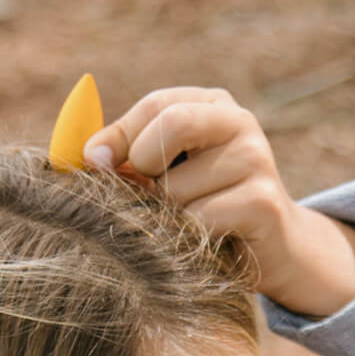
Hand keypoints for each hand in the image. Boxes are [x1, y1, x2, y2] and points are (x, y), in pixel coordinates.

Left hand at [83, 86, 354, 316]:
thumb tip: (82, 155)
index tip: (93, 164)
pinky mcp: (263, 202)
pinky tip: (203, 243)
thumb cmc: (204, 209)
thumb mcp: (165, 175)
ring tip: (185, 226)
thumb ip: (126, 157)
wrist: (272, 250)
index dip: (118, 137)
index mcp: (211, 105)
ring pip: (177, 187)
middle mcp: (239, 122)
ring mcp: (256, 159)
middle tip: (147, 195)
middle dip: (144, 165)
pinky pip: (199, 219)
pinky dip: (187, 238)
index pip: (155, 106)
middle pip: (171, 124)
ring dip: (166, 216)